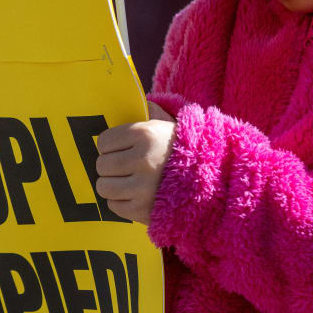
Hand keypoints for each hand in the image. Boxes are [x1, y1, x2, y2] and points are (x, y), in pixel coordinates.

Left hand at [95, 101, 176, 224]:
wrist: (211, 178)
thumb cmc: (181, 149)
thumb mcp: (165, 124)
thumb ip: (144, 113)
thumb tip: (122, 102)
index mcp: (144, 134)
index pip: (104, 141)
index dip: (109, 146)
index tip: (118, 149)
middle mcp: (142, 160)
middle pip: (102, 165)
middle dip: (110, 166)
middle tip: (123, 167)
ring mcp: (143, 187)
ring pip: (104, 187)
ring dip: (112, 185)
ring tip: (125, 182)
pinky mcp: (143, 210)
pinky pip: (114, 206)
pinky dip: (120, 202)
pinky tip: (134, 195)